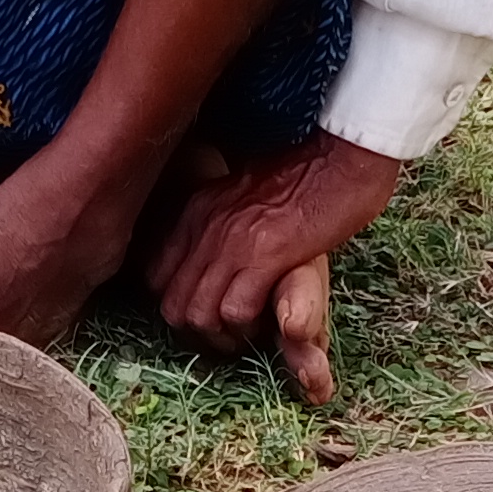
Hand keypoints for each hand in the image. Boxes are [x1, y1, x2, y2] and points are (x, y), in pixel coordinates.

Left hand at [145, 132, 403, 402]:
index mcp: (196, 210)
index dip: (178, 303)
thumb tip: (214, 247)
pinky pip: (236, 311)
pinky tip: (270, 319)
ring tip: (250, 332)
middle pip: (172, 305)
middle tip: (230, 334)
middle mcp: (204, 227)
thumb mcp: (242, 189)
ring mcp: (230, 242)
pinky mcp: (264, 255)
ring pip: (199, 315)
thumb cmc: (303, 172)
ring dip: (225, 335)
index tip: (208, 309)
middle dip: (199, 332)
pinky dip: (250, 327)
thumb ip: (220, 217)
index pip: (154, 275)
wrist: (338, 156)